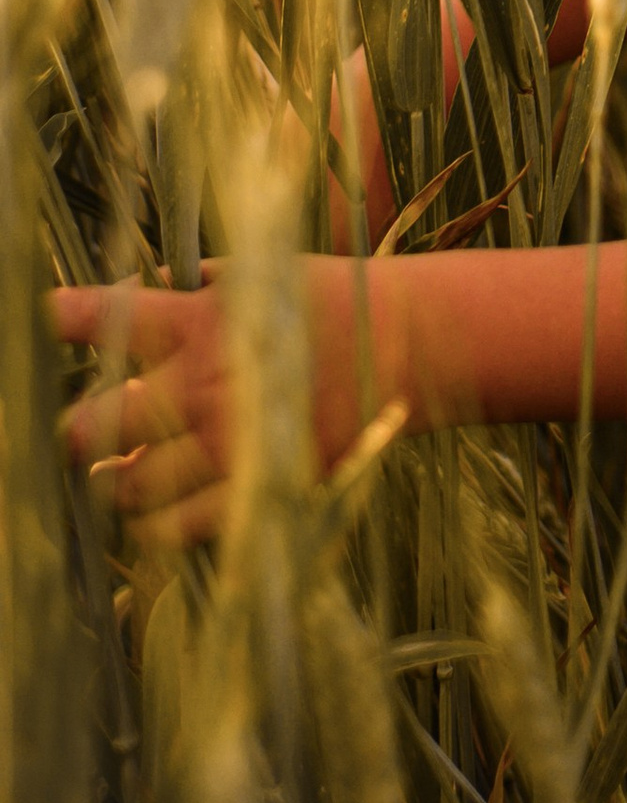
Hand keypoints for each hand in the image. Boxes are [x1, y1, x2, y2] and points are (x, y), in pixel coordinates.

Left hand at [51, 264, 393, 547]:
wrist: (412, 343)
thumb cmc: (336, 300)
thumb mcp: (266, 273)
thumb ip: (202, 287)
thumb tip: (151, 290)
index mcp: (200, 322)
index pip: (104, 317)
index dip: (59, 319)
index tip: (38, 318)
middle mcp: (202, 386)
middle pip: (93, 426)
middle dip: (72, 435)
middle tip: (74, 437)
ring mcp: (229, 445)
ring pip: (129, 490)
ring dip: (114, 486)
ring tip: (114, 479)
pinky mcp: (261, 488)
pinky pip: (181, 529)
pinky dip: (157, 526)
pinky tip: (155, 515)